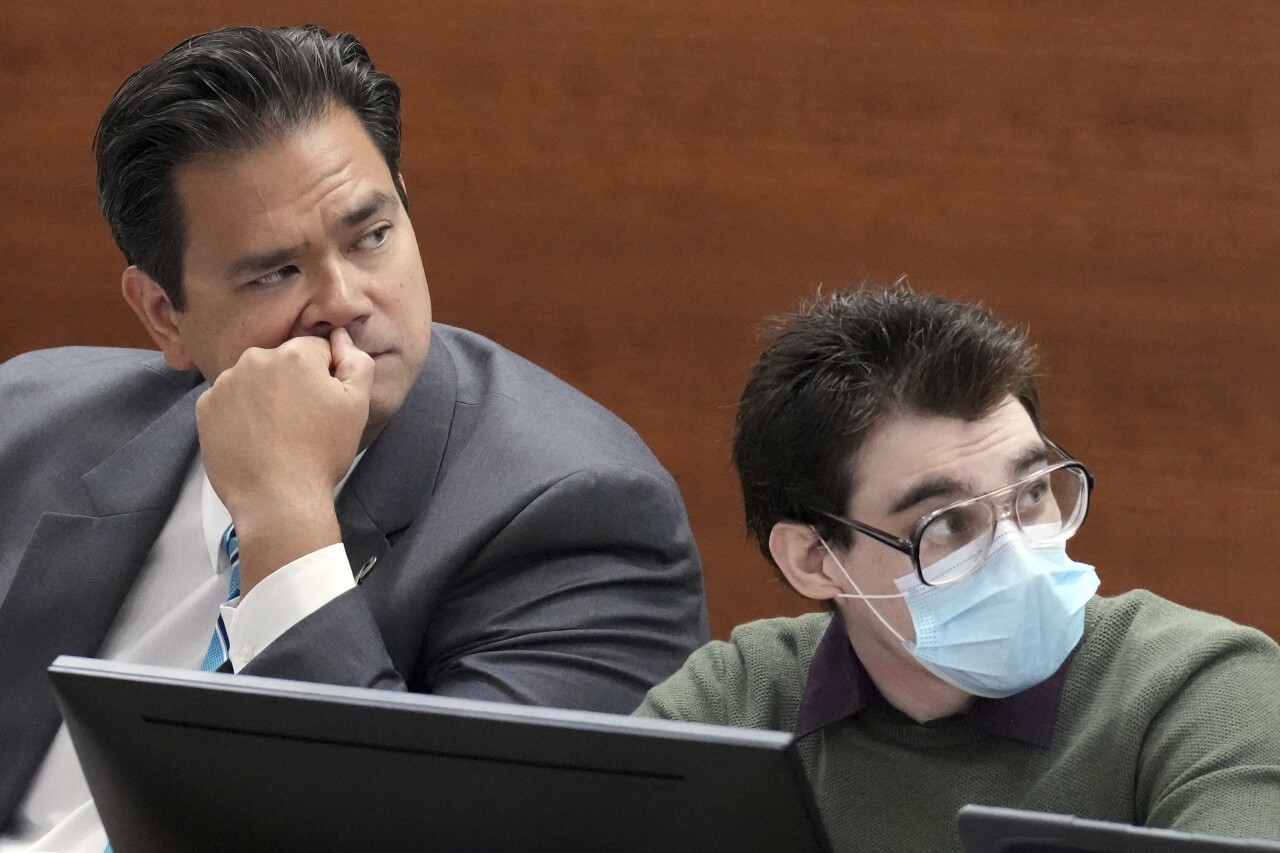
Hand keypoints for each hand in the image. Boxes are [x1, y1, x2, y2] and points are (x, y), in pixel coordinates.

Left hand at [196, 328, 372, 590]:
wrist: (278, 499)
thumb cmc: (322, 452)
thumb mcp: (358, 405)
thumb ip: (357, 361)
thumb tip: (341, 336)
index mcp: (295, 353)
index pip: (317, 351)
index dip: (326, 378)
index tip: (326, 407)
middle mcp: (255, 358)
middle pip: (282, 362)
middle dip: (293, 383)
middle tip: (302, 422)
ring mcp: (225, 383)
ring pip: (253, 380)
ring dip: (264, 396)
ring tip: (276, 434)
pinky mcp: (205, 408)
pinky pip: (228, 401)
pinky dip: (239, 414)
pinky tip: (253, 439)